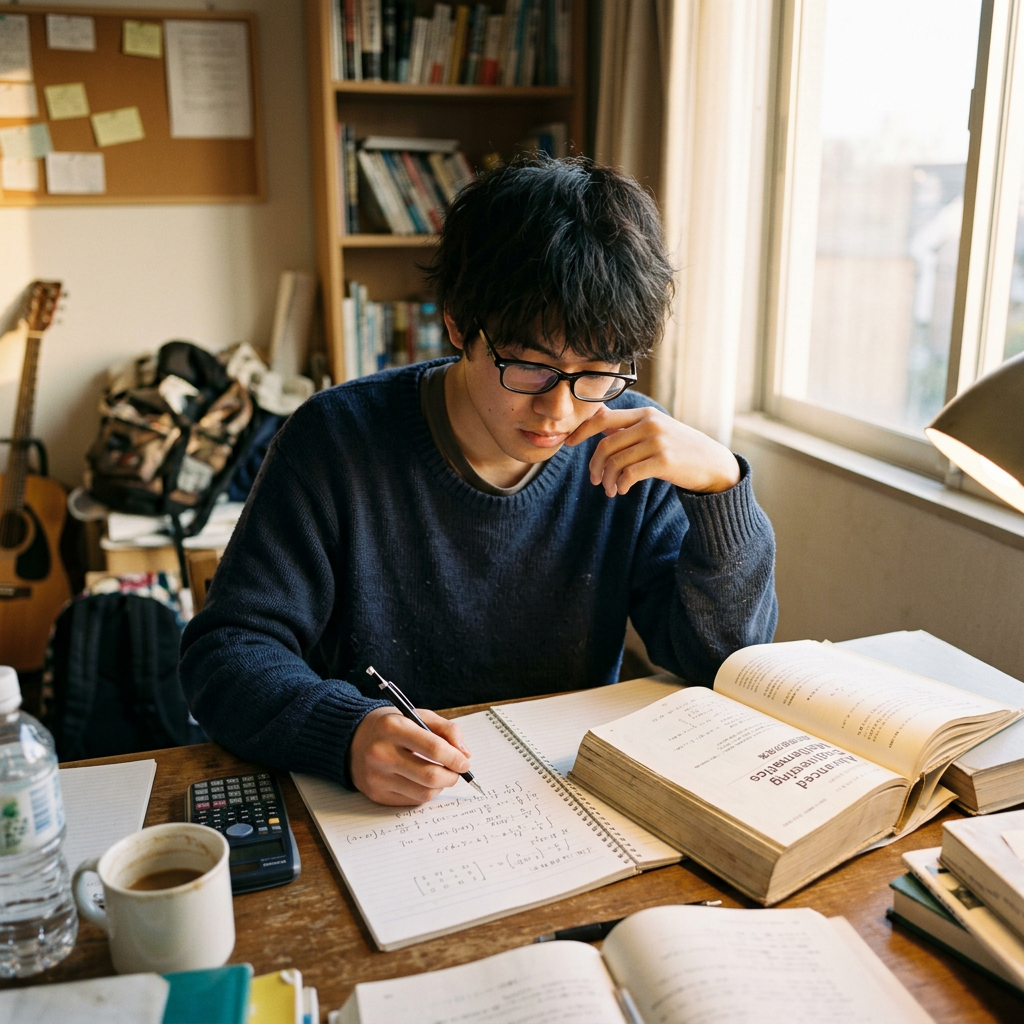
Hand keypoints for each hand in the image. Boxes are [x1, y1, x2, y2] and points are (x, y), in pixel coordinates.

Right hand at [348, 707, 472, 805]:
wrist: (351, 739)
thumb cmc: (391, 726)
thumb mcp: (418, 715)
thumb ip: (446, 730)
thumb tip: (464, 755)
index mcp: (393, 727)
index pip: (434, 748)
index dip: (455, 758)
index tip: (465, 762)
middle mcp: (382, 753)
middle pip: (430, 776)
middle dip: (452, 776)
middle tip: (457, 771)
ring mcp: (377, 777)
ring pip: (424, 793)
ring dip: (440, 786)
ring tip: (439, 774)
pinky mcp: (376, 794)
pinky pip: (412, 801)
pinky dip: (425, 793)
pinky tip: (422, 781)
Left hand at [565, 406, 739, 495]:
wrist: (714, 464)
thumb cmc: (681, 449)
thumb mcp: (657, 431)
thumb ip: (629, 427)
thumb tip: (600, 422)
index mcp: (645, 414)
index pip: (603, 418)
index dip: (582, 430)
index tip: (568, 442)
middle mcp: (650, 424)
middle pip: (606, 445)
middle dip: (594, 466)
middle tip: (594, 480)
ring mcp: (657, 442)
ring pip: (615, 462)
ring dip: (607, 480)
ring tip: (609, 490)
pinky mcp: (664, 461)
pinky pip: (629, 474)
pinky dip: (620, 485)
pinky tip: (621, 490)